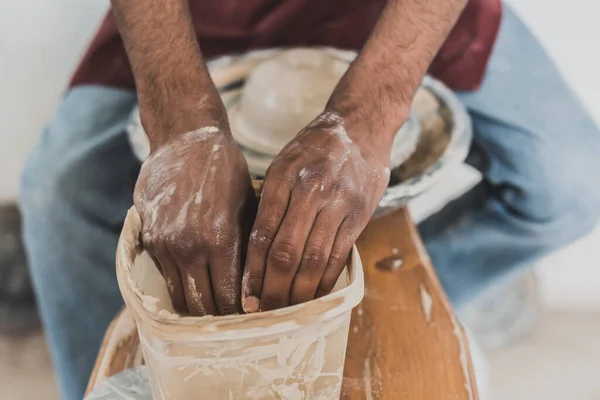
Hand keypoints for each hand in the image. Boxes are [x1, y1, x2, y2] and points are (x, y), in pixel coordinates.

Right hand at [134, 122, 256, 315]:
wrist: (185, 139)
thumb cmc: (226, 169)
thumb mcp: (249, 204)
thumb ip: (248, 245)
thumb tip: (257, 282)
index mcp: (220, 239)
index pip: (231, 296)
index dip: (242, 313)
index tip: (252, 319)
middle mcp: (189, 247)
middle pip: (204, 305)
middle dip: (221, 317)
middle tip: (235, 322)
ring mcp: (165, 245)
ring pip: (181, 296)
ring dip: (198, 307)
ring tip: (215, 312)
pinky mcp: (150, 239)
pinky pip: (166, 277)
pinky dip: (181, 287)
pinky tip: (195, 288)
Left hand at [241, 112, 390, 311]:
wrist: (361, 125)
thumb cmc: (314, 146)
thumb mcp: (283, 162)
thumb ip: (270, 201)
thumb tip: (254, 250)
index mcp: (283, 177)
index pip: (262, 234)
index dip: (252, 271)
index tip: (245, 296)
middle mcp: (311, 190)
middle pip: (286, 253)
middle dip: (272, 289)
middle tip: (263, 312)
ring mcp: (339, 202)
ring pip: (314, 259)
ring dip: (299, 292)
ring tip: (287, 311)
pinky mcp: (360, 213)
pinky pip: (340, 255)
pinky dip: (326, 280)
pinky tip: (316, 295)